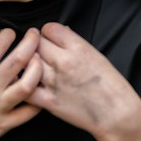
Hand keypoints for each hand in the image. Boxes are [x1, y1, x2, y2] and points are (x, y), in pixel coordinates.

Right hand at [0, 27, 43, 140]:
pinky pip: (28, 112)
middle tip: (35, 35)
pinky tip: (39, 91)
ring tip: (39, 60)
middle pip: (20, 59)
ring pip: (29, 83)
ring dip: (38, 69)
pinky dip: (37, 101)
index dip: (8, 34)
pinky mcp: (4, 124)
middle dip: (31, 41)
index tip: (11, 32)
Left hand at [32, 22, 140, 140]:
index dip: (47, 34)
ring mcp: (54, 81)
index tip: (49, 40)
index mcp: (79, 47)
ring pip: (28, 63)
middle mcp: (64, 61)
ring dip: (30, 65)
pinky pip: (25, 88)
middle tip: (42, 55)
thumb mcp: (97, 55)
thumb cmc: (110, 85)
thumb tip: (61, 33)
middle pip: (36, 44)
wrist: (115, 112)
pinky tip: (32, 86)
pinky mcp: (48, 100)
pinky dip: (25, 85)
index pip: (49, 28)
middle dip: (37, 48)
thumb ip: (76, 44)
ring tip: (36, 70)